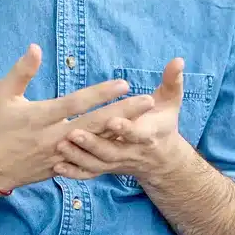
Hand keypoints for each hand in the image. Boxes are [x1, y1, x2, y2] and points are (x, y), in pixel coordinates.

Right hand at [0, 44, 157, 192]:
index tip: (122, 84)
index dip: (100, 94)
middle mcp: (53, 137)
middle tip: (148, 101)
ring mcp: (60, 155)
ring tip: (145, 120)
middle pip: (94, 124)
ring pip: (96, 143)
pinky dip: (109, 150)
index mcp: (40, 117)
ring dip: (121, 131)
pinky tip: (127, 142)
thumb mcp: (3, 94)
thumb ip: (21, 71)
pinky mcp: (63, 167)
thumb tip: (35, 47)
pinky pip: (90, 159)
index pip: (75, 104)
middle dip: (123, 113)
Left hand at [53, 57, 188, 181]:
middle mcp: (132, 152)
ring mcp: (117, 163)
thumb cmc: (162, 122)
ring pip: (97, 164)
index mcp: (148, 135)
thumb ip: (173, 81)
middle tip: (73, 133)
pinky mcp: (106, 169)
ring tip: (61, 147)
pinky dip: (74, 173)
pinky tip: (57, 168)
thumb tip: (178, 60)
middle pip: (111, 151)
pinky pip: (89, 174)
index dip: (125, 128)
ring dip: (79, 157)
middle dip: (93, 144)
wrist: (162, 160)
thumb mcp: (171, 102)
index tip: (112, 120)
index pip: (137, 134)